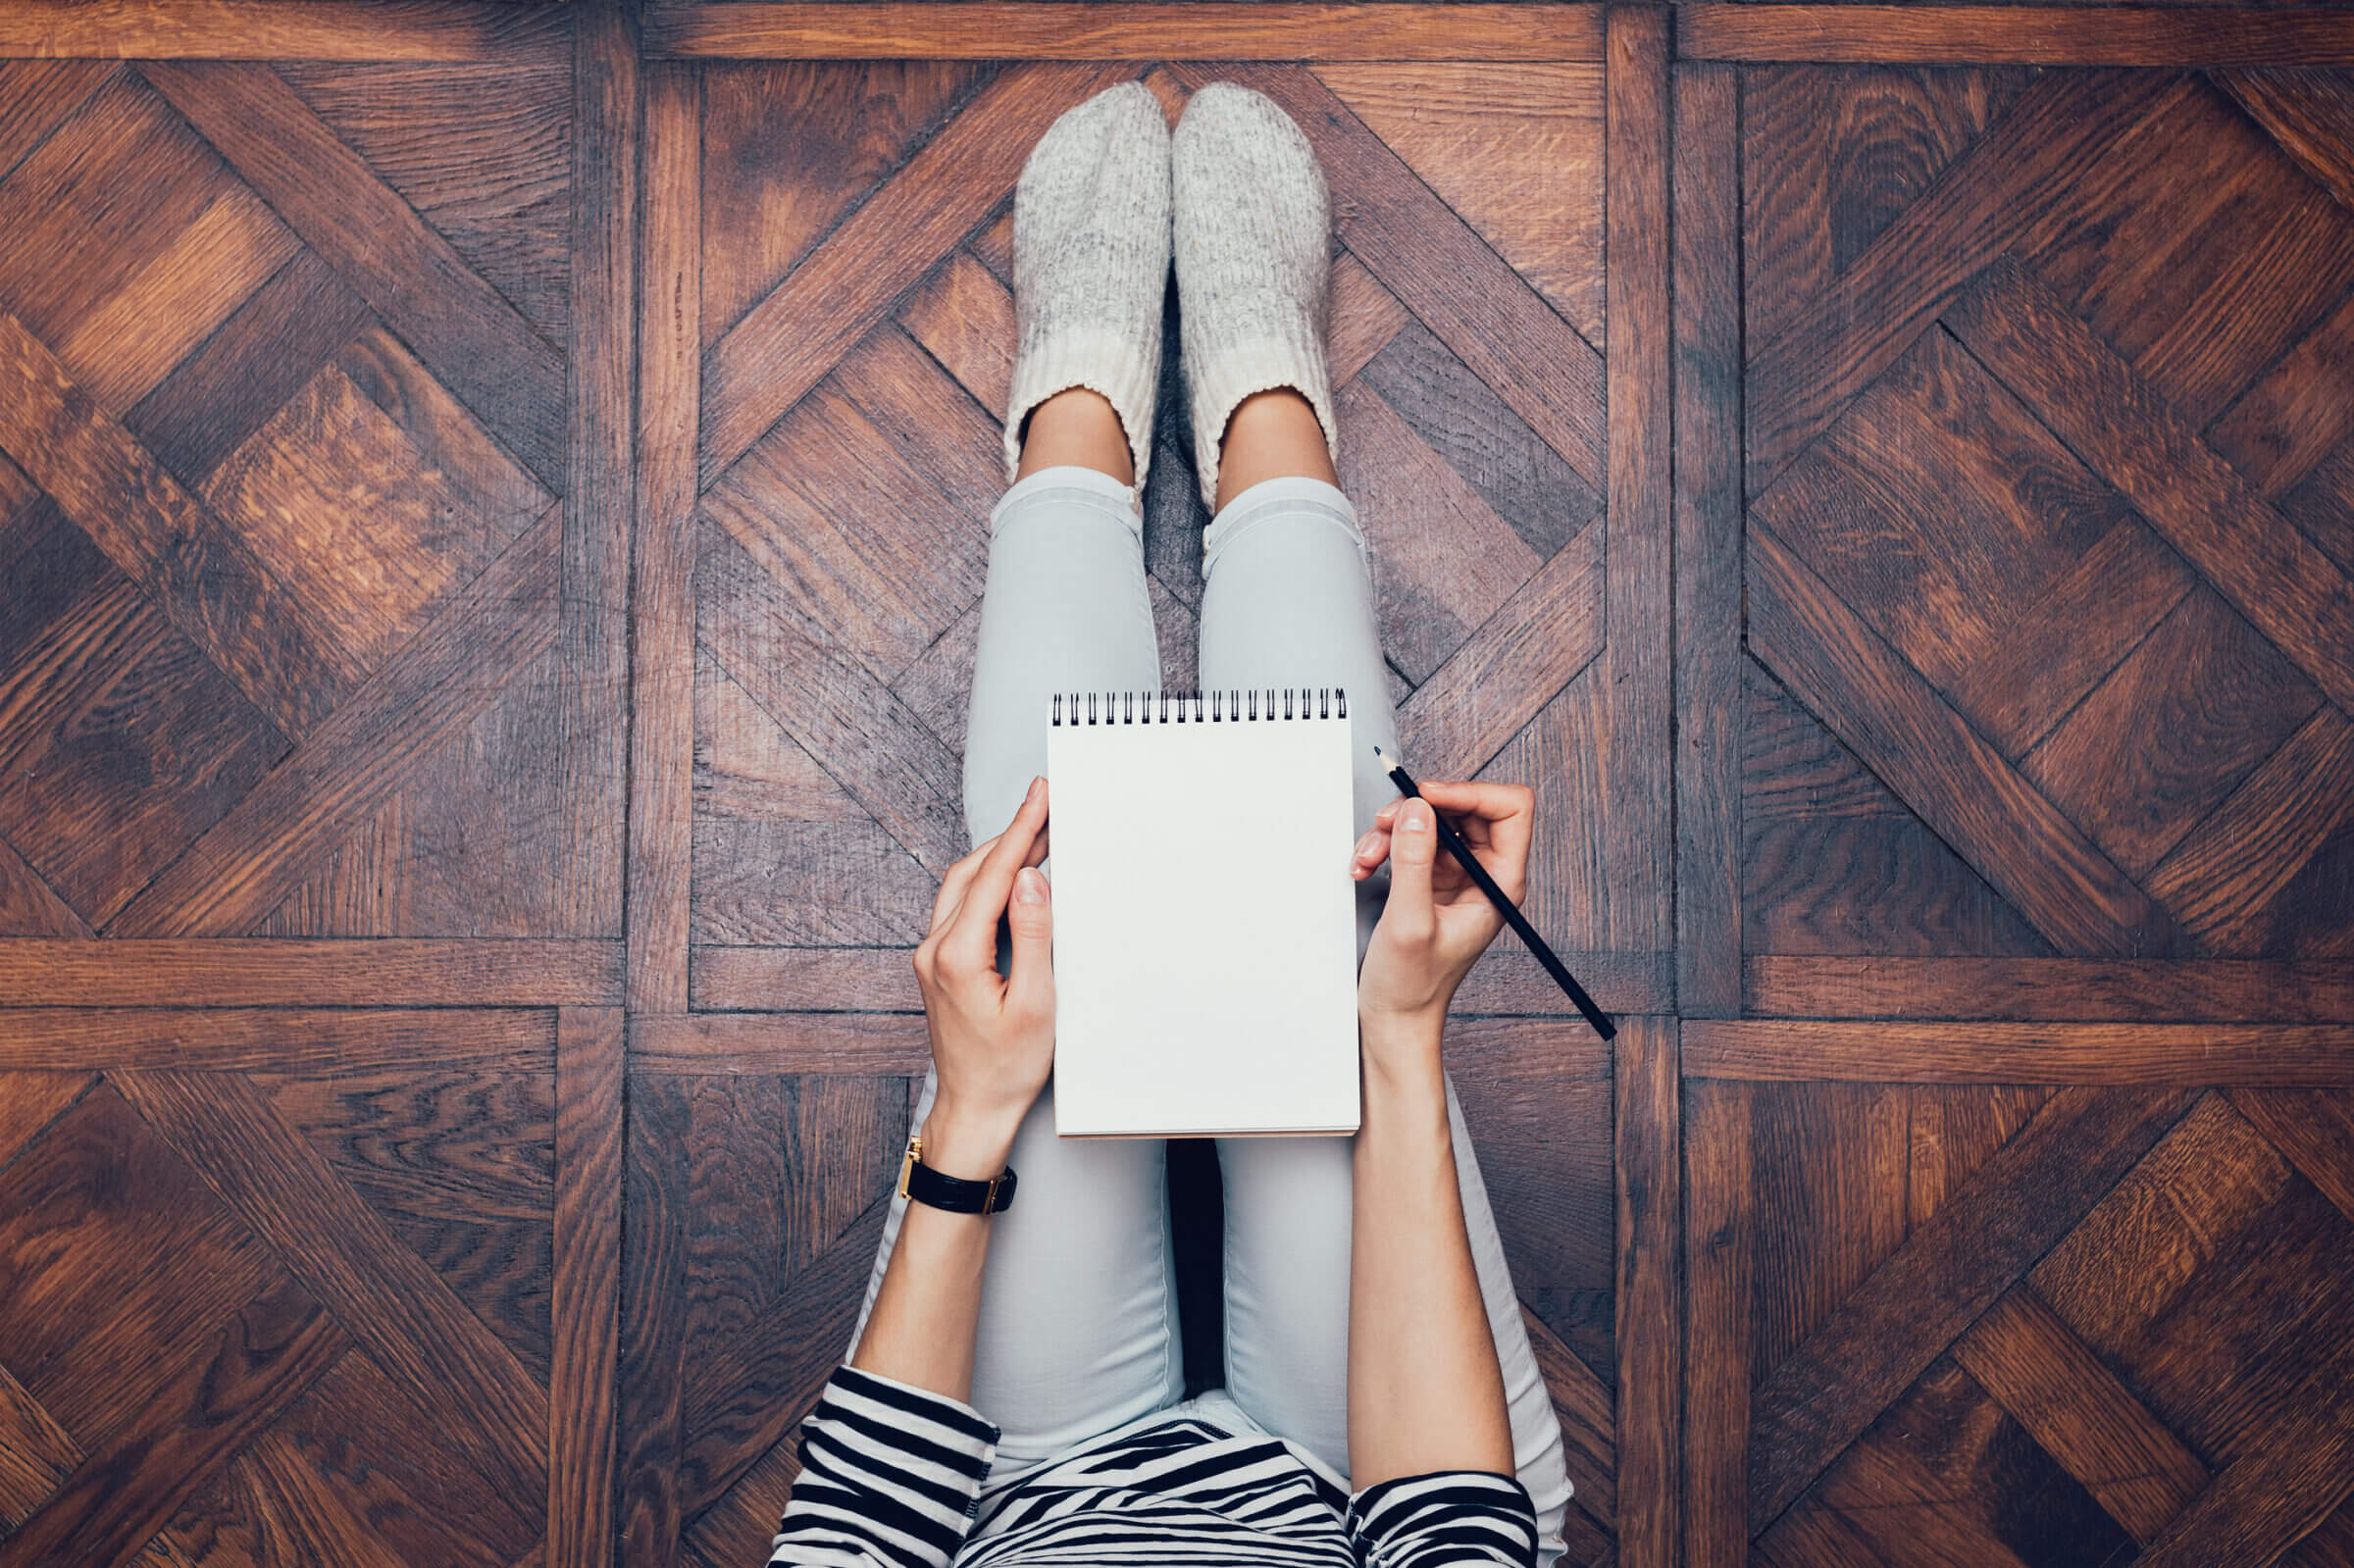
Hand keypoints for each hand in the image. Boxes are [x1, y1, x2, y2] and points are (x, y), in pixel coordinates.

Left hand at [911, 775, 1054, 1170]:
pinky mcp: (937, 965)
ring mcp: (931, 957)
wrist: (975, 1109)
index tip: (1040, 796)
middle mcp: (934, 950)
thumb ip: (1033, 935)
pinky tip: (1014, 880)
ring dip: (999, 858)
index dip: (1022, 831)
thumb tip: (1031, 880)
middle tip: (1046, 805)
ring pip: (962, 886)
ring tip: (1038, 835)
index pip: (993, 876)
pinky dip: (989, 884)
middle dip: (1011, 836)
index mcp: (957, 955)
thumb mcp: (1037, 1002)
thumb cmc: (1008, 1067)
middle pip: (972, 872)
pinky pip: (961, 908)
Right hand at [1351, 780, 1534, 1038]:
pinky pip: (1411, 840)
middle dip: (1420, 809)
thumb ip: (1414, 862)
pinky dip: (1385, 846)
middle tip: (1387, 823)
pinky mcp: (1432, 878)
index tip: (1428, 798)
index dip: (1470, 793)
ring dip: (1394, 830)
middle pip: (1464, 807)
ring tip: (1368, 855)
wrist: (1396, 1016)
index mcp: (1500, 883)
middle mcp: (1485, 873)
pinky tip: (1365, 866)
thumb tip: (1416, 810)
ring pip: (1432, 820)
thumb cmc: (1413, 986)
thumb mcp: (1410, 921)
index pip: (1510, 808)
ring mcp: (1458, 875)